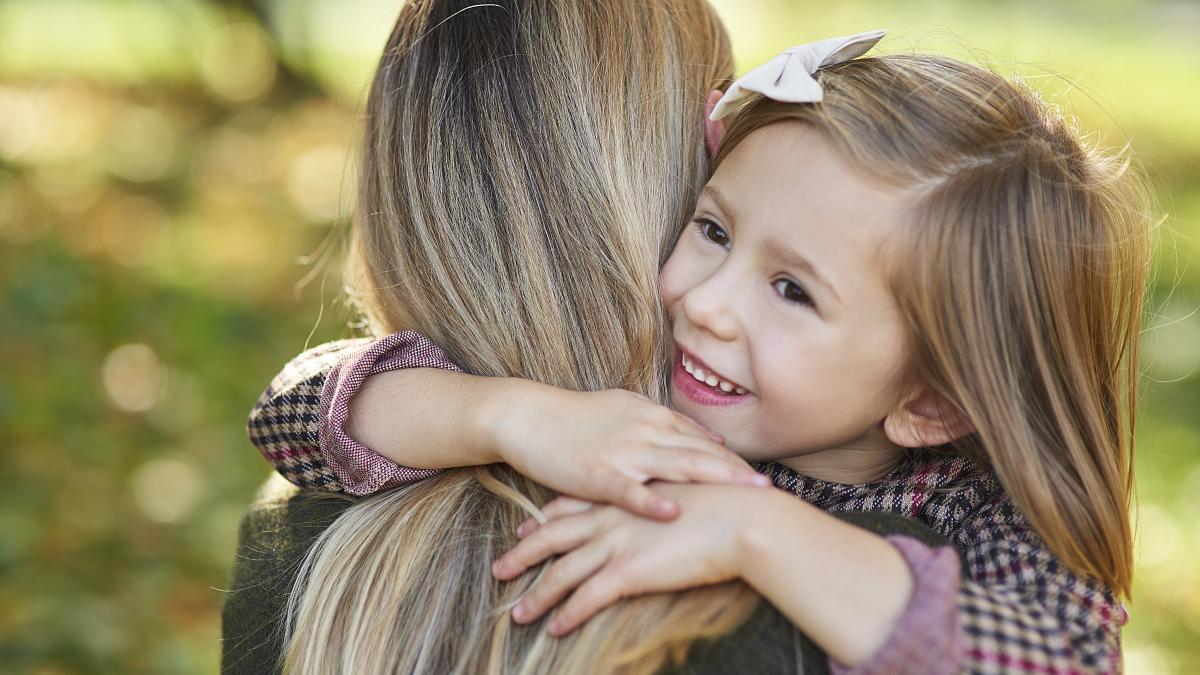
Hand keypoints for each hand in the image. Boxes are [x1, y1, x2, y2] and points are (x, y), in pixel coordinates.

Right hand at [485, 383, 769, 519]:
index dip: (733, 459)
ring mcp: (622, 451)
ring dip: (714, 480)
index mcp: (652, 417)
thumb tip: (704, 434)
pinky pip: (629, 489)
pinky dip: (652, 501)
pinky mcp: (596, 473)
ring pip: (676, 466)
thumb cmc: (575, 417)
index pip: (702, 440)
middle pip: (700, 452)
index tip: (761, 477)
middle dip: (737, 471)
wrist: (528, 416)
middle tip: (768, 489)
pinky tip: (674, 511)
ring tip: (743, 495)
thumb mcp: (626, 409)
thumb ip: (666, 423)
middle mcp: (644, 431)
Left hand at [491, 482, 765, 634]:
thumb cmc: (727, 505)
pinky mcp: (628, 571)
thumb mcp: (686, 491)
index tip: (529, 524)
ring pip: (562, 572)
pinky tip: (554, 628)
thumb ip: (664, 499)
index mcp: (624, 497)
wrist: (745, 518)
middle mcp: (612, 518)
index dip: (548, 516)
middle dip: (524, 554)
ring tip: (518, 614)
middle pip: (554, 537)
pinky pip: (586, 598)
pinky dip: (567, 614)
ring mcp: (617, 544)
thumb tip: (663, 508)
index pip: (574, 505)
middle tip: (501, 568)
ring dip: (537, 596)